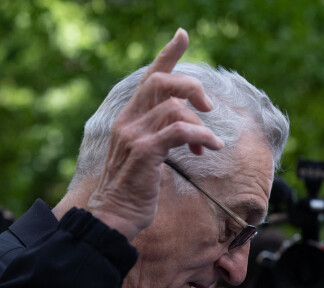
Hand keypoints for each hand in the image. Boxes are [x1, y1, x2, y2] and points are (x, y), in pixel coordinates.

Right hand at [87, 28, 223, 240]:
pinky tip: (208, 148)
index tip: (183, 35)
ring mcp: (133, 136)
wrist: (114, 217)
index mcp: (129, 119)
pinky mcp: (144, 152)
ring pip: (174, 108)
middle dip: (191, 87)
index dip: (167, 54)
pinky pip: (178, 131)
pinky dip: (200, 137)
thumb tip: (188, 122)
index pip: (149, 77)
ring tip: (209, 145)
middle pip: (161, 82)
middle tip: (209, 107)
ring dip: (200, 124)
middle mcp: (128, 121)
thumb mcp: (146, 154)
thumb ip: (160, 133)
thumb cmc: (134, 189)